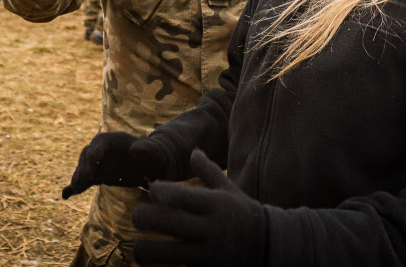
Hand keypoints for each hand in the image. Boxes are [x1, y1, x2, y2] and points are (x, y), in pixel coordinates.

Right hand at [61, 131, 168, 199]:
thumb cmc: (153, 155)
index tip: (93, 164)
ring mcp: (96, 163)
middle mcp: (100, 150)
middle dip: (84, 167)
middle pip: (87, 157)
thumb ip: (145, 149)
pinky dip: (73, 187)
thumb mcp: (152, 151)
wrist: (150, 164)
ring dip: (78, 178)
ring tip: (76, 188)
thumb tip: (136, 149)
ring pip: (83, 169)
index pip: (99, 145)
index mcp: (112, 140)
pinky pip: (82, 180)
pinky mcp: (95, 175)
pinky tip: (65, 195)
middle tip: (83, 180)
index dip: (95, 154)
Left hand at [132, 149, 266, 266]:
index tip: (152, 190)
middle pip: (165, 222)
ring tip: (139, 249)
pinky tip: (155, 265)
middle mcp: (210, 229)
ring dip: (143, 251)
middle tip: (137, 217)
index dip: (160, 191)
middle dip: (142, 218)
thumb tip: (193, 151)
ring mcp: (207, 254)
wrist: (267, 247)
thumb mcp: (228, 190)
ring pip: (163, 254)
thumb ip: (208, 171)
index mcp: (214, 205)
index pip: (180, 196)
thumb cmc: (242, 213)